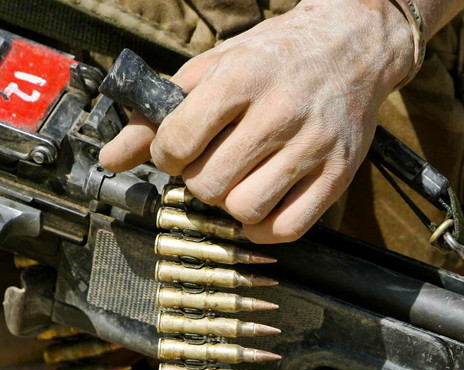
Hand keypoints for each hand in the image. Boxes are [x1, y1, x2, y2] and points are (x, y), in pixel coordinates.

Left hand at [99, 0, 413, 242]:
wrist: (353, 46)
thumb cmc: (275, 58)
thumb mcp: (214, 68)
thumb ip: (160, 112)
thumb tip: (111, 159)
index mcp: (242, 78)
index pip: (179, 142)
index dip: (167, 156)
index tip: (178, 151)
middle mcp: (279, 112)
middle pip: (209, 184)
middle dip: (198, 182)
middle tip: (211, 165)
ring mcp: (313, 146)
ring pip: (246, 210)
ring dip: (230, 206)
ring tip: (237, 184)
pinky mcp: (339, 173)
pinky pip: (289, 228)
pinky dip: (264, 230)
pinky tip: (260, 208)